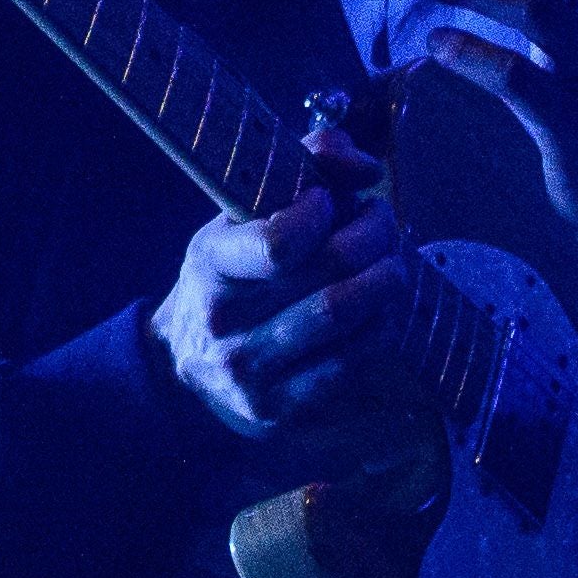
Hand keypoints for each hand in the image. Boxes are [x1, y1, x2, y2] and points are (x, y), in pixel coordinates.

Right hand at [151, 139, 412, 442]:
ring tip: (391, 265)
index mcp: (209, 263)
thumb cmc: (232, 275)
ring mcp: (249, 372)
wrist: (186, 362)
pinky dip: (381, 330)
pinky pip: (352, 364)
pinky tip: (381, 313)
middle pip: (331, 275)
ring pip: (347, 319)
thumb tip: (366, 166)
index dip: (323, 212)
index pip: (281, 242)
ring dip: (387, 283)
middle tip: (384, 224)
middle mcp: (223, 321)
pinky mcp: (279, 410)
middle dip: (376, 238)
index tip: (330, 200)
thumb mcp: (243, 215)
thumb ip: (304, 166)